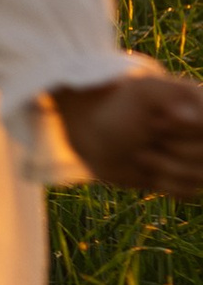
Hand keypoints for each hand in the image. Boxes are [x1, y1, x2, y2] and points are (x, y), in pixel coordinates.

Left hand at [52, 62, 202, 195]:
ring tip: (142, 154)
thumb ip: (173, 97)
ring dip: (164, 168)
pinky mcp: (182, 178)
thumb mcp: (143, 92)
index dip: (180, 130)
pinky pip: (188, 192)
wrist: (94, 132)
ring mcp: (194, 157)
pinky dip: (166, 185)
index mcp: (200, 106)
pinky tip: (148, 171)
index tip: (154, 121)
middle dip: (170, 150)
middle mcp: (200, 132)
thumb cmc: (119, 107)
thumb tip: (195, 119)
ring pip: (198, 176)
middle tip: (145, 138)